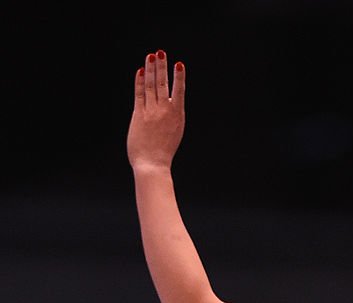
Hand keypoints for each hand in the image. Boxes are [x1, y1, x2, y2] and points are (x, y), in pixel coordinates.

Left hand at [127, 51, 185, 170]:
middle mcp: (165, 111)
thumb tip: (167, 103)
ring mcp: (152, 112)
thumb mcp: (173, 134)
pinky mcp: (139, 115)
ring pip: (152, 85)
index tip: (179, 64)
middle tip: (161, 52)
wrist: (153, 165)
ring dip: (152, 69)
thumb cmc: (162, 154)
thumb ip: (170, 118)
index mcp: (177, 116)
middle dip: (163, 66)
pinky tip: (141, 71)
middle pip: (164, 84)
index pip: (178, 92)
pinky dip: (140, 81)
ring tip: (152, 55)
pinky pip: (140, 93)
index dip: (178, 77)